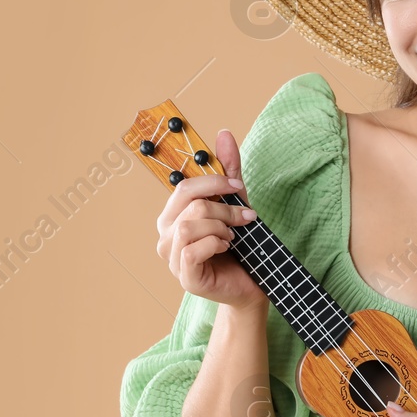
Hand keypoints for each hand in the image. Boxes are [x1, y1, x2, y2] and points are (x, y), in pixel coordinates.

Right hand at [154, 127, 265, 310]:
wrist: (251, 283)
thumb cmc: (239, 244)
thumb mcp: (235, 202)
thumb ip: (228, 170)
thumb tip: (224, 133)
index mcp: (172, 216)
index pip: (183, 187)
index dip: (213, 182)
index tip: (238, 187)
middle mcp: (166, 236)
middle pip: (189, 205)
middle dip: (223, 208)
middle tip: (244, 218)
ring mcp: (172, 259)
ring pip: (189, 227)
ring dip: (220, 228)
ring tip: (232, 237)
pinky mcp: (184, 277)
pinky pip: (191, 252)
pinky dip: (215, 245)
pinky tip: (226, 249)